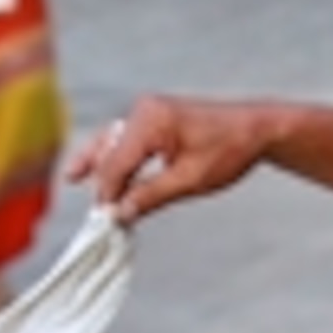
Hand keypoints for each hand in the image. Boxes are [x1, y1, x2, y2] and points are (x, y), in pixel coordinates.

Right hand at [71, 93, 269, 216]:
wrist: (256, 129)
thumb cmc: (230, 149)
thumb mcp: (190, 180)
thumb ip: (151, 195)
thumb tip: (121, 213)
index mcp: (151, 120)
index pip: (116, 163)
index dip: (108, 194)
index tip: (104, 221)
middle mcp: (143, 110)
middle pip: (109, 152)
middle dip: (103, 183)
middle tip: (97, 216)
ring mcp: (147, 111)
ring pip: (112, 142)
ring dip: (101, 166)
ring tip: (75, 181)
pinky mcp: (153, 118)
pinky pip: (125, 138)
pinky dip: (115, 156)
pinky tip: (94, 168)